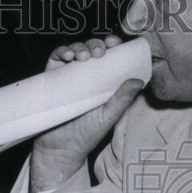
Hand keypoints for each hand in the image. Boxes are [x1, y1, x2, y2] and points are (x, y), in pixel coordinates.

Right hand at [30, 35, 142, 191]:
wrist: (60, 148)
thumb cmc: (86, 135)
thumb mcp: (107, 117)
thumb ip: (122, 100)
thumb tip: (139, 81)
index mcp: (103, 82)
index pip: (110, 57)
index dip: (112, 45)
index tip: (116, 44)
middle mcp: (86, 76)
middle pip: (92, 49)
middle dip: (96, 44)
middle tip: (99, 52)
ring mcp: (68, 75)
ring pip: (75, 50)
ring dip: (80, 47)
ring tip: (83, 56)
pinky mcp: (51, 77)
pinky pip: (56, 58)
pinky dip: (62, 51)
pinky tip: (69, 57)